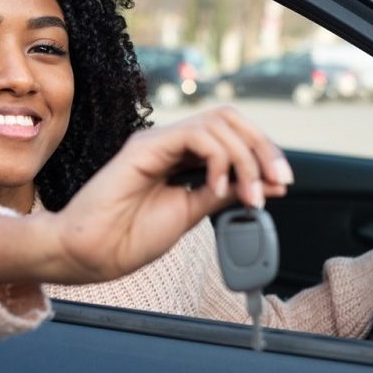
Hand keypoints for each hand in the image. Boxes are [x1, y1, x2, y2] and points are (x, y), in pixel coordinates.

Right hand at [46, 106, 292, 283]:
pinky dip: (219, 158)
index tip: (281, 185)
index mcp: (179, 158)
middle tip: (278, 181)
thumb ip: (222, 194)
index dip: (262, 154)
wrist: (91, 253)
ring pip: (218, 123)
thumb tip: (265, 185)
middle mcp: (169, 143)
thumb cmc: (128, 237)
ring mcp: (157, 141)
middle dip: (263, 148)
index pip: (231, 137)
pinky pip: (196, 135)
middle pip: (230, 120)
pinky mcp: (145, 146)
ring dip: (245, 157)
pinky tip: (217, 186)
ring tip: (248, 193)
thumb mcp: (191, 213)